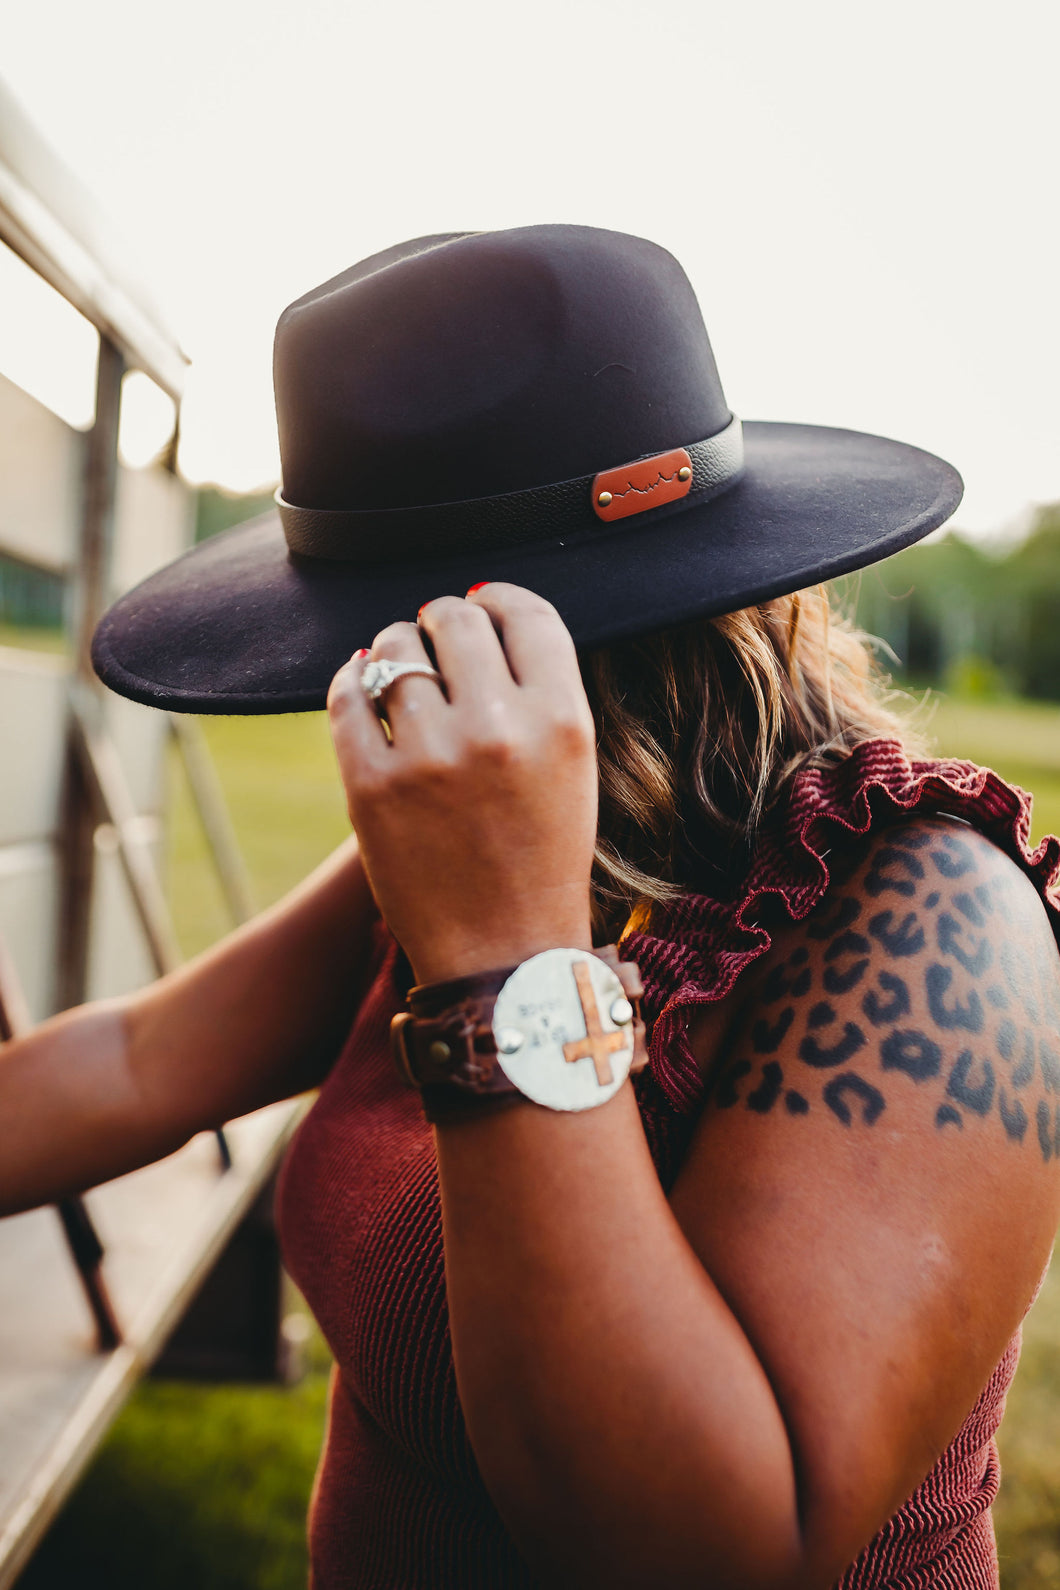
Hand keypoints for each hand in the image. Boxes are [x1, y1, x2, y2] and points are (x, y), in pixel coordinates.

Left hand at [327, 584, 597, 985]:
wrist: (504, 958)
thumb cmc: (542, 860)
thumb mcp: (573, 769)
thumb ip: (538, 694)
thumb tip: (477, 615)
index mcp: (564, 721)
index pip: (527, 614)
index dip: (497, 599)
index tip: (480, 605)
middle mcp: (500, 729)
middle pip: (455, 619)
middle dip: (440, 621)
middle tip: (435, 640)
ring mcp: (431, 757)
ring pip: (395, 650)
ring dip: (395, 652)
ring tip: (400, 673)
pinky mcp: (371, 787)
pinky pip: (346, 698)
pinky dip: (351, 684)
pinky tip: (362, 690)